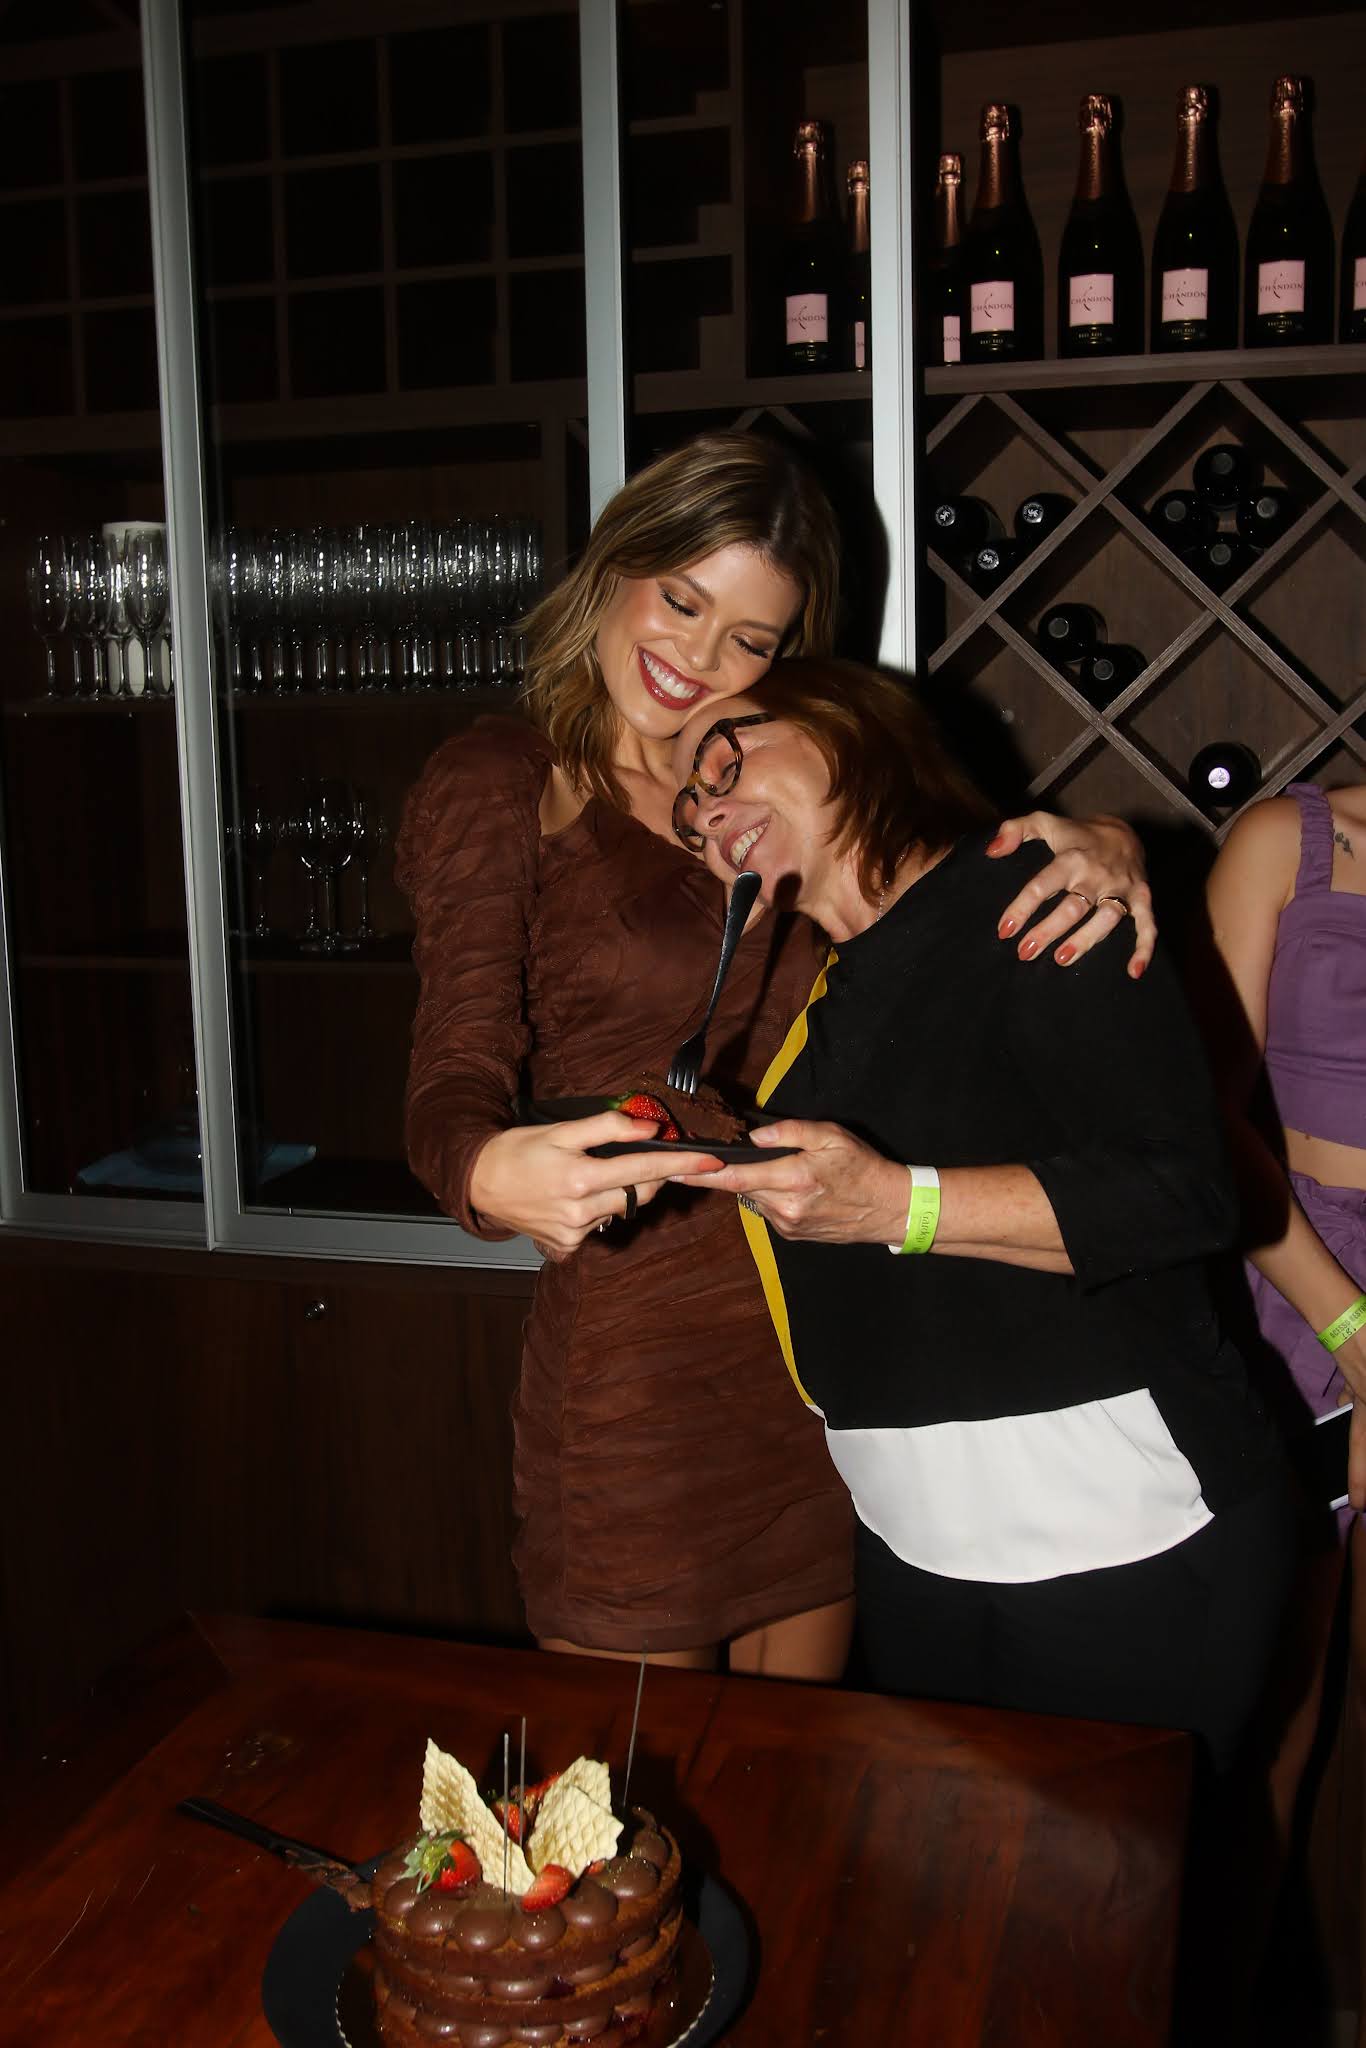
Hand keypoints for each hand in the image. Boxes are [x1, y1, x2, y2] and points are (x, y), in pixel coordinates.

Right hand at [470, 1113, 721, 1258]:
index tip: (711, 1160)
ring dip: (618, 1192)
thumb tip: (649, 1128)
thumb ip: (606, 1128)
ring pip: (620, 1210)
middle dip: (648, 1176)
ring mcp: (574, 1234)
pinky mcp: (566, 1248)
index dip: (681, 1164)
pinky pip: (599, 1227)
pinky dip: (597, 1210)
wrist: (478, 1183)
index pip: (644, 1170)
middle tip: (637, 1158)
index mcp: (581, 1178)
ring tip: (586, 1177)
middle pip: (639, 1194)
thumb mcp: (560, 1130)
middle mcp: (581, 1212)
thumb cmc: (519, 1150)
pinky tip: (571, 1199)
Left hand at [673, 1119, 905, 1244]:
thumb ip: (791, 1132)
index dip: (702, 1174)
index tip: (675, 1169)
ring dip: (751, 1182)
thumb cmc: (863, 1168)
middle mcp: (786, 1207)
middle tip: (703, 1160)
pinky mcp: (791, 1234)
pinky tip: (789, 1186)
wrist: (889, 1209)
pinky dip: (768, 1195)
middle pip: (738, 1188)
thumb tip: (756, 1134)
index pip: (735, 1177)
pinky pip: (767, 1210)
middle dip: (721, 1174)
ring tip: (773, 1168)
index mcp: (794, 1179)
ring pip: (752, 1198)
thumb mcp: (831, 1136)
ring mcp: (787, 1225)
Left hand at [988, 812, 1155, 977]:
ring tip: (1061, 959)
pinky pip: (1147, 924)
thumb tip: (992, 850)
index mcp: (1072, 858)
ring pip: (1105, 918)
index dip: (1022, 907)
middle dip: (1048, 931)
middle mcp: (1097, 874)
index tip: (1005, 930)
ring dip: (1085, 940)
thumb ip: (1014, 830)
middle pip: (1072, 907)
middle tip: (1025, 952)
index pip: (1044, 884)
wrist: (1125, 832)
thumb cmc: (1076, 835)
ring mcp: (1122, 887)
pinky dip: (1144, 947)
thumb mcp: (1044, 823)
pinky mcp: (1142, 898)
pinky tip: (1134, 970)